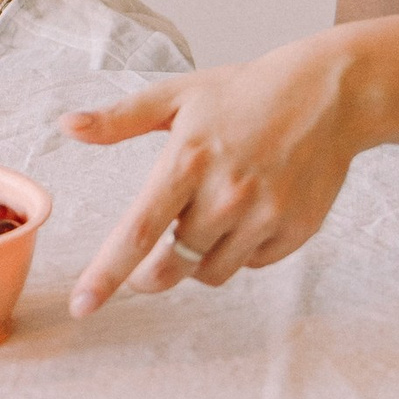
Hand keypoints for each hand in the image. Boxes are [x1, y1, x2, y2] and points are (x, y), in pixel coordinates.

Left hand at [62, 31, 365, 315]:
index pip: (138, 232)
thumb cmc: (247, 92)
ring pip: (211, 271)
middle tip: (148, 263)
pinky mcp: (296, 230)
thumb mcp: (179, 95)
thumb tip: (68, 126)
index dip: (106, 275)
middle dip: (150, 275)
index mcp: (188, 160)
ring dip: (198, 258)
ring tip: (212, 213)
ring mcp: (265, 215)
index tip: (81, 307)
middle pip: (171, 265)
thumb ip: (121, 118)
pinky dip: (240, 249)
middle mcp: (226, 194)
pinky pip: (251, 263)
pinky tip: (250, 211)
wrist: (330, 94)